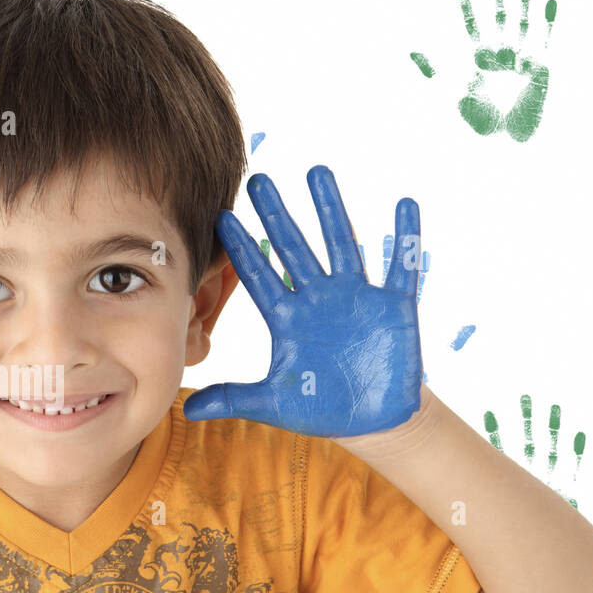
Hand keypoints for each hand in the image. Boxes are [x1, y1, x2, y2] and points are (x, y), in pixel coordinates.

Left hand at [184, 165, 423, 437]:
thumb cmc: (320, 406)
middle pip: (293, 249)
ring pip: (341, 244)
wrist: (370, 419)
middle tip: (258, 179)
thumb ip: (232, 398)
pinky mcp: (393, 306)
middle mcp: (318, 299)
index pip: (259, 277)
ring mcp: (355, 298)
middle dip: (277, 215)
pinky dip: (405, 239)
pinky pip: (401, 267)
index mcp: (288, 318)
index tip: (221, 219)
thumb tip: (187, 408)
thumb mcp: (272, 403)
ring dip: (330, 210)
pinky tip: (404, 205)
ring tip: (316, 172)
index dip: (242, 250)